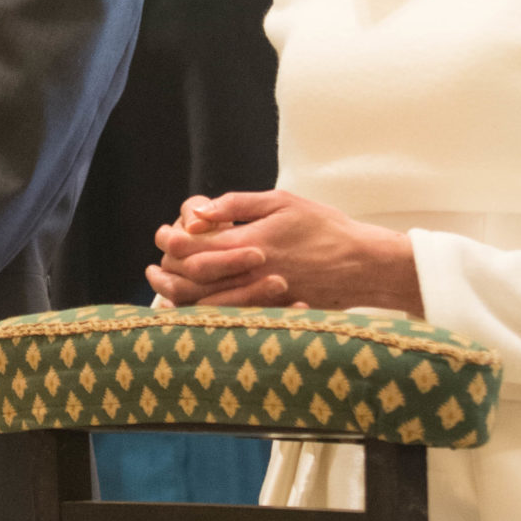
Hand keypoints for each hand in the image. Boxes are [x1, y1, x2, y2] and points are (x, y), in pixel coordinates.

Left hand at [146, 188, 421, 315]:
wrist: (363, 266)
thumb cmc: (324, 227)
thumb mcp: (282, 202)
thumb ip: (236, 204)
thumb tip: (197, 212)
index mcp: (250, 243)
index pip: (194, 248)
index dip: (171, 242)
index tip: (163, 235)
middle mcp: (250, 275)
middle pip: (191, 280)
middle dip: (167, 270)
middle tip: (157, 262)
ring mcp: (259, 299)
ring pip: (203, 305)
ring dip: (177, 295)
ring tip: (164, 283)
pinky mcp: (268, 314)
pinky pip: (225, 319)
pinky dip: (202, 312)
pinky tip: (194, 302)